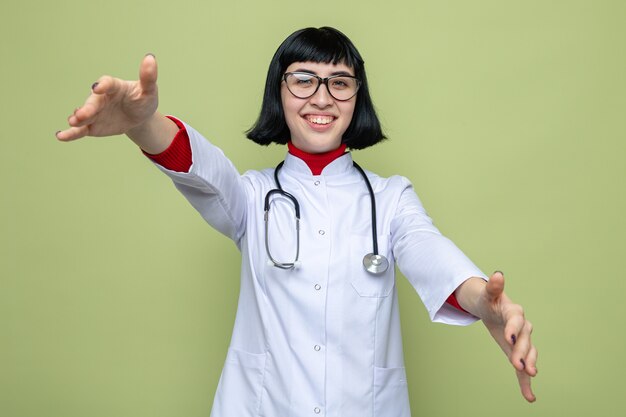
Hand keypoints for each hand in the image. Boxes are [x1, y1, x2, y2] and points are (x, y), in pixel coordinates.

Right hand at [56, 54, 158, 140]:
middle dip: (87, 109)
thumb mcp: (149, 90)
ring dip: (77, 119)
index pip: (107, 84)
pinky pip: (80, 130)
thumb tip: (150, 58)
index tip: (99, 87)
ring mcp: (95, 112)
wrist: (139, 116)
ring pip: (84, 116)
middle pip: (92, 103)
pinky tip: (61, 136)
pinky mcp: (92, 126)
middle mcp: (100, 98)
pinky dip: (70, 133)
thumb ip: (148, 77)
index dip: (103, 85)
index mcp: (113, 86)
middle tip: (81, 115)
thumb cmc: (142, 99)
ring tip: (72, 122)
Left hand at [478, 272, 537, 401]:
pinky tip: (529, 397)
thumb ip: (492, 287)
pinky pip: (523, 367)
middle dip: (522, 351)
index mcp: (513, 311)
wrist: (491, 308)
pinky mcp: (517, 351)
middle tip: (518, 365)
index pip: (515, 319)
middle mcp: (522, 326)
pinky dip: (526, 382)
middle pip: (524, 339)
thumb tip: (497, 274)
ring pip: (528, 352)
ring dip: (529, 363)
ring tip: (529, 375)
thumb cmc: (489, 300)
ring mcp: (521, 340)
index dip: (513, 328)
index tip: (509, 338)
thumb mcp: (487, 294)